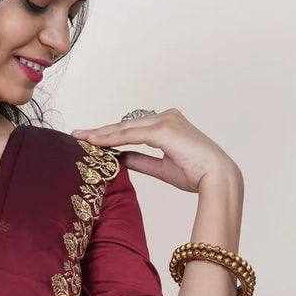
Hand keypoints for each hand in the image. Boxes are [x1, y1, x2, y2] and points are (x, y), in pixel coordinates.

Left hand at [70, 108, 241, 192]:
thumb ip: (140, 160)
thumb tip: (118, 158)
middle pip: (125, 125)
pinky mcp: (163, 129)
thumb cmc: (196, 175)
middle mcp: (166, 117)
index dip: (110, 134)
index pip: (132, 128)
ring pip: (125, 127)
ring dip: (102, 134)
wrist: (218, 178)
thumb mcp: (161, 167)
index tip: (90, 139)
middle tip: (78, 135)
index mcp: (168, 124)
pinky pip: (131, 134)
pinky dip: (112, 138)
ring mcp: (165, 120)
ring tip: (81, 138)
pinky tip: (96, 143)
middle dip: (101, 131)